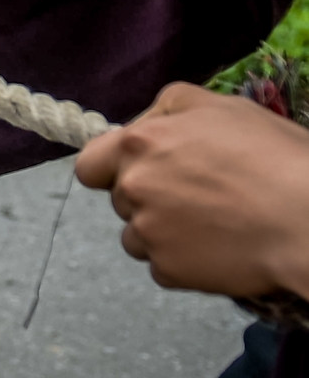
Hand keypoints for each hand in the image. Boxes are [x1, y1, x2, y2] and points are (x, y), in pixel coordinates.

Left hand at [75, 83, 308, 298]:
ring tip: (211, 223)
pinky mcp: (169, 270)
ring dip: (162, 232)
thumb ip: (170, 108)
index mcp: (138, 144)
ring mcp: (148, 232)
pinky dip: (184, 261)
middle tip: (195, 196)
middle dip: (147, 197)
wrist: (306, 219)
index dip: (111, 169)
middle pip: (120, 200)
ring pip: (137, 236)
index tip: (138, 172)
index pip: (89, 164)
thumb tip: (146, 122)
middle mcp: (133, 187)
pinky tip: (218, 247)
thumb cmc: (273, 157)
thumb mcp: (222, 107)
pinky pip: (163, 266)